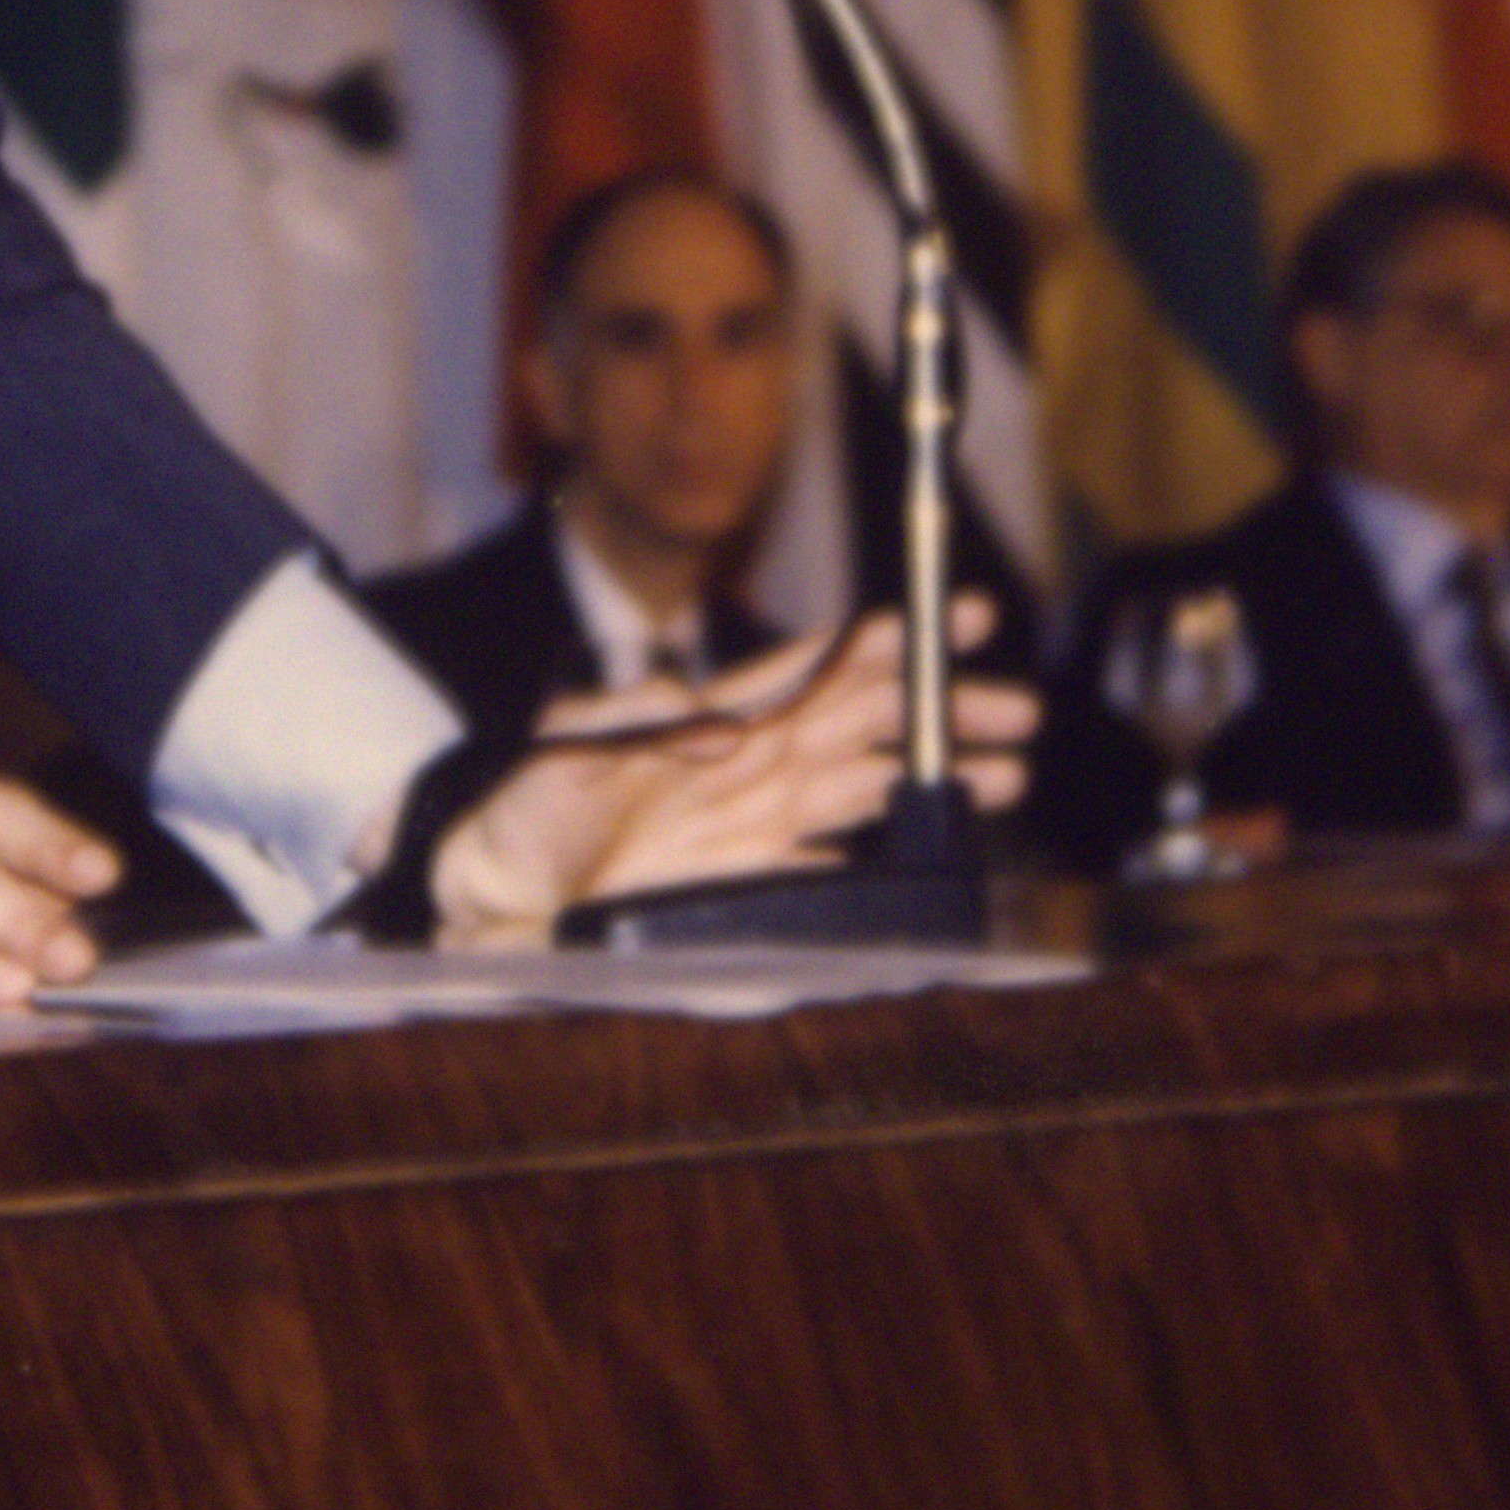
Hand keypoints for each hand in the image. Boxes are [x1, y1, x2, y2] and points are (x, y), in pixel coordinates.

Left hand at [425, 609, 1032, 947]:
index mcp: (718, 714)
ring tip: (1008, 773)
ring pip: (868, 786)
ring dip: (937, 777)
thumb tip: (721, 723)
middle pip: (867, 722)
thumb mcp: (569, 746)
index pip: (821, 667)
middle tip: (1018, 709)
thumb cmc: (517, 803)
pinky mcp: (747, 880)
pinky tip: (936, 849)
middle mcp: (751, 759)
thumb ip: (641, 725)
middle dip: (944, 710)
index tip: (954, 620)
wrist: (491, 889)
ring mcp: (754, 819)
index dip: (891, 643)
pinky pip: (835, 860)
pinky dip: (888, 854)